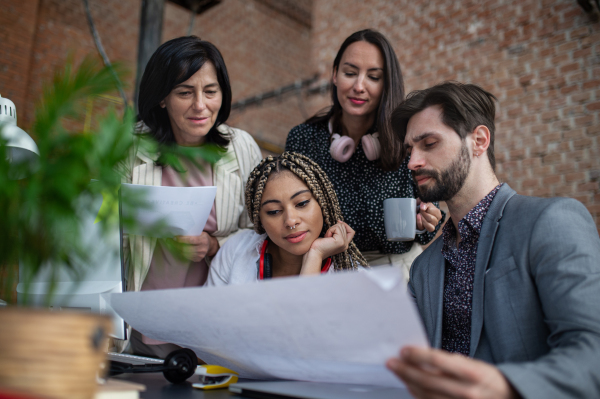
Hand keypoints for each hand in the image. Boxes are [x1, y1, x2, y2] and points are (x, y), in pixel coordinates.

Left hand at [175, 232, 218, 261]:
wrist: (210, 246)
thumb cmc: (203, 237)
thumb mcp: (200, 233)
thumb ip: (192, 234)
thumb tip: (179, 232)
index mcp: (203, 240)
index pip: (191, 240)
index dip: (182, 239)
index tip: (175, 238)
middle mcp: (202, 248)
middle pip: (187, 248)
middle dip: (178, 245)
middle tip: (172, 242)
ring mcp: (201, 255)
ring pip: (187, 254)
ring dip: (179, 250)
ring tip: (174, 246)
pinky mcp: (198, 259)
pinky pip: (188, 257)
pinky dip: (182, 254)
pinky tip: (179, 251)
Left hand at [301, 221, 354, 273]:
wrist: (314, 253)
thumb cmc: (319, 245)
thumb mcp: (331, 238)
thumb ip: (337, 233)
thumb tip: (340, 222)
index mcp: (344, 245)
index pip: (351, 232)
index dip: (346, 225)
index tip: (338, 222)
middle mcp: (346, 245)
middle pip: (344, 227)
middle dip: (334, 228)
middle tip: (327, 236)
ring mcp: (344, 243)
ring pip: (340, 226)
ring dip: (331, 229)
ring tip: (327, 237)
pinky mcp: (340, 241)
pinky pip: (336, 228)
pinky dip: (330, 230)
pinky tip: (326, 237)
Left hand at [386, 346, 518, 398]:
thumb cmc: (491, 381)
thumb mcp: (477, 365)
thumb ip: (453, 362)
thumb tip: (425, 356)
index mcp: (474, 374)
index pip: (439, 361)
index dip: (418, 354)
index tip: (404, 350)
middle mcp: (467, 392)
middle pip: (428, 381)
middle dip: (406, 370)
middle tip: (391, 362)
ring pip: (426, 395)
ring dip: (408, 383)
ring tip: (398, 372)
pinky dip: (418, 395)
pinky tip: (410, 386)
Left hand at [416, 199, 441, 231]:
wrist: (416, 213)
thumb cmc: (421, 207)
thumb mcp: (423, 202)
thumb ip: (424, 203)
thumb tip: (423, 207)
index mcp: (437, 213)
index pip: (435, 211)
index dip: (427, 208)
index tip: (422, 206)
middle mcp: (436, 220)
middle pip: (431, 218)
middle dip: (423, 213)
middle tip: (420, 210)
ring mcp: (432, 225)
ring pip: (428, 224)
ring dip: (421, 218)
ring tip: (418, 214)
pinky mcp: (426, 229)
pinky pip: (423, 227)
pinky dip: (419, 222)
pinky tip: (417, 217)